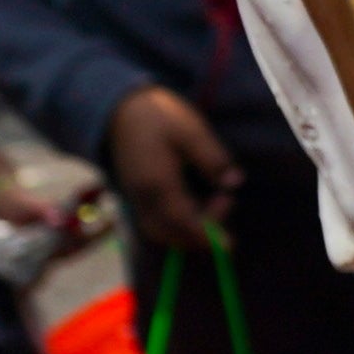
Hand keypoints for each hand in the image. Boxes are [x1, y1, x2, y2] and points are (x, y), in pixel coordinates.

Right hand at [103, 84, 235, 250]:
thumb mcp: (191, 130)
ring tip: (218, 200)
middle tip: (226, 201)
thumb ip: (212, 158)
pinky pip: (154, 222)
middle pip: (170, 234)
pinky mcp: (136, 196)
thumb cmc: (158, 117)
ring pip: (160, 231)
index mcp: (156, 184)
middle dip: (201, 234)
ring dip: (190, 230)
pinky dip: (177, 225)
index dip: (206, 236)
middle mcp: (142, 198)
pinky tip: (198, 205)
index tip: (230, 243)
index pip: (181, 223)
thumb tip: (234, 183)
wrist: (119, 110)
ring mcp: (136, 198)